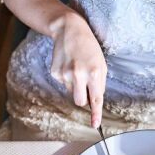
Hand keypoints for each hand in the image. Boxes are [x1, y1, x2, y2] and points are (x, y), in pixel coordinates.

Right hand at [49, 11, 106, 126]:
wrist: (69, 29)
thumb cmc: (88, 46)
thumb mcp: (100, 62)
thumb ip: (98, 83)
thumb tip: (94, 100)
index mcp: (94, 72)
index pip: (96, 98)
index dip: (96, 114)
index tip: (95, 125)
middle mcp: (79, 75)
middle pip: (80, 101)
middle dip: (83, 98)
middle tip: (84, 84)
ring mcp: (65, 74)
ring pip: (71, 92)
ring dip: (74, 85)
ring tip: (76, 67)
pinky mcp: (55, 72)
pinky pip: (63, 83)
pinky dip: (66, 77)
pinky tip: (67, 64)